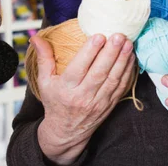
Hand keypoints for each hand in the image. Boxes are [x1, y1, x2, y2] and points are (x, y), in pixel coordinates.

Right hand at [31, 32, 134, 163]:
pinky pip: (121, 87)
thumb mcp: (45, 82)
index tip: (98, 36)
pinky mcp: (110, 104)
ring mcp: (99, 101)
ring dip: (122, 60)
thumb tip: (36, 38)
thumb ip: (43, 58)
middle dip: (110, 53)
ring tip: (128, 43)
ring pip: (113, 79)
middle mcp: (83, 96)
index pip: (78, 68)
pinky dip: (128, 71)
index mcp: (66, 89)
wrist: (67, 132)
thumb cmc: (55, 102)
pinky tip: (131, 57)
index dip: (89, 52)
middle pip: (99, 73)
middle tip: (118, 35)